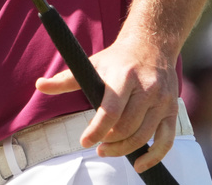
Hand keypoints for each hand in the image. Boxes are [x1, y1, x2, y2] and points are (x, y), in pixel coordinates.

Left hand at [34, 37, 178, 172]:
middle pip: (127, 126)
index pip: (111, 110)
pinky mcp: (172, 111)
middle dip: (109, 141)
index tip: (84, 141)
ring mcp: (162, 101)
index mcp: (125, 76)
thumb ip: (66, 79)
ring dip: (124, 150)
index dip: (97, 129)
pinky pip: (166, 140)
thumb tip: (39, 85)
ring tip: (107, 150)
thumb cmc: (117, 58)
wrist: (152, 46)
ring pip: (144, 136)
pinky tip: (139, 165)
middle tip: (96, 146)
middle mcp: (147, 88)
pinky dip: (154, 157)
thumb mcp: (92, 63)